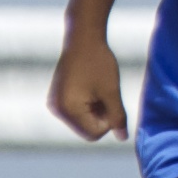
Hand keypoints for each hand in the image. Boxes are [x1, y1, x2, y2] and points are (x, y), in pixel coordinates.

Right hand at [47, 28, 127, 142]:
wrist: (83, 38)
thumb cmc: (99, 63)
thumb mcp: (112, 92)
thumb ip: (118, 116)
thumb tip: (122, 138)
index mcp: (69, 110)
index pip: (94, 134)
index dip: (109, 121)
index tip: (112, 100)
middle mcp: (57, 110)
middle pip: (87, 129)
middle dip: (101, 116)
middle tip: (107, 93)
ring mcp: (55, 103)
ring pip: (82, 121)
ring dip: (95, 110)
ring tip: (98, 88)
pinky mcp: (57, 97)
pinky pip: (76, 111)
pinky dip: (87, 104)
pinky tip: (91, 87)